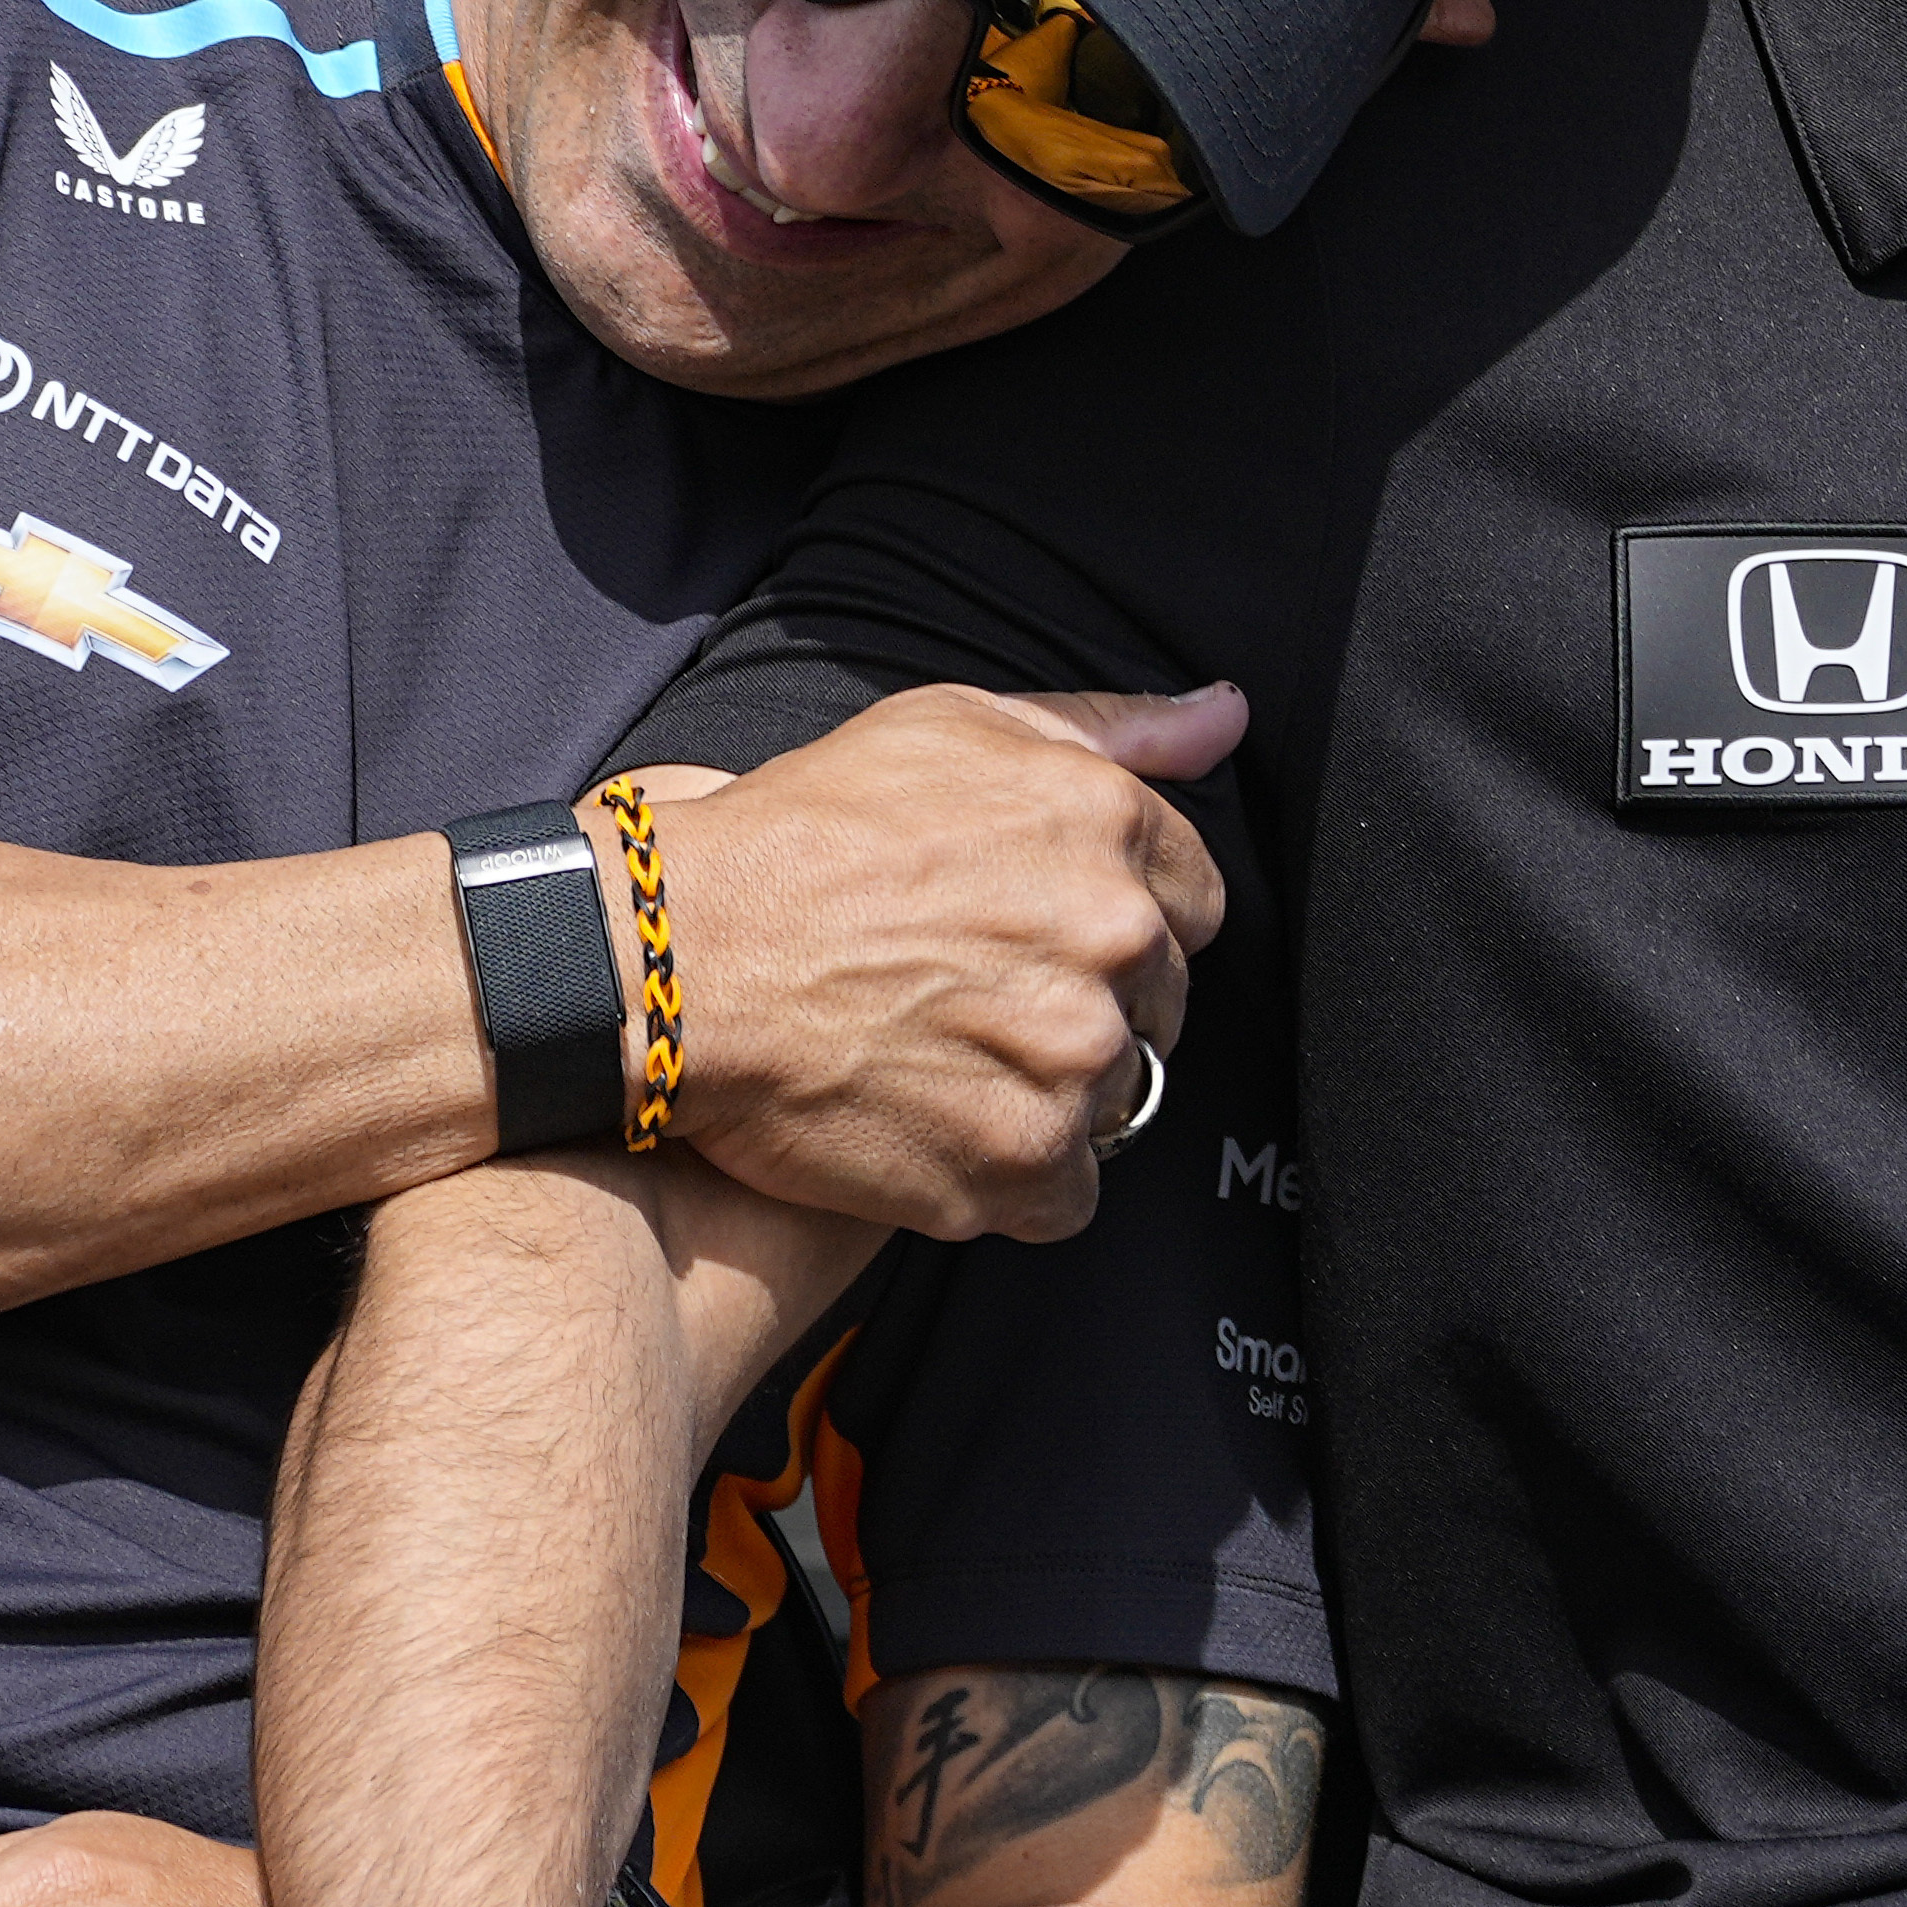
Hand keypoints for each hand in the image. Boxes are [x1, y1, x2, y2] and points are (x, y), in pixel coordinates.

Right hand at [627, 685, 1238, 1242]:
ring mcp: (1074, 1056)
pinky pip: (1068, 1192)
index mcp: (1106, 826)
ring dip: (1047, 1090)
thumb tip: (1226, 714)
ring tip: (942, 1062)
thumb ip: (1108, 726)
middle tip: (973, 999)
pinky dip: (1012, 1176)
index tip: (1039, 934)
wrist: (680, 960)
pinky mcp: (1026, 1160)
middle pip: (1160, 1002)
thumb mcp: (948, 728)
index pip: (1193, 898)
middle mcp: (1113, 937)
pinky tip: (938, 1129)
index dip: (1118, 920)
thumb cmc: (800, 836)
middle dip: (1086, 1003)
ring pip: (1115, 1096)